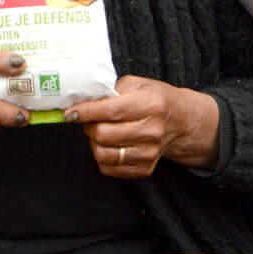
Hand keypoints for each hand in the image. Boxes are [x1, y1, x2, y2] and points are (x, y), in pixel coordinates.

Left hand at [65, 75, 220, 178]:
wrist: (181, 122)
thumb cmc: (156, 99)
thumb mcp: (139, 84)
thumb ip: (112, 89)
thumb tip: (84, 101)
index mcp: (151, 105)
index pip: (111, 111)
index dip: (86, 112)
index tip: (71, 112)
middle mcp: (152, 131)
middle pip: (103, 134)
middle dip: (88, 126)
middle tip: (89, 119)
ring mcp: (150, 153)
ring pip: (103, 154)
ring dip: (93, 142)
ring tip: (99, 132)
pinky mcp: (145, 169)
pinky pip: (110, 169)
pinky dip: (102, 156)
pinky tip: (108, 144)